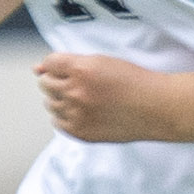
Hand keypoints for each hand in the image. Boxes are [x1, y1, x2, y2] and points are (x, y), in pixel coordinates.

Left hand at [36, 51, 174, 142]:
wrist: (156, 108)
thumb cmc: (134, 82)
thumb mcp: (102, 62)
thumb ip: (68, 63)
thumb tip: (36, 69)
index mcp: (81, 68)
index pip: (49, 63)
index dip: (57, 66)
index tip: (67, 70)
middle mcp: (75, 91)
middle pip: (45, 83)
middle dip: (56, 81)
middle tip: (78, 84)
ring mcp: (76, 114)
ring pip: (49, 103)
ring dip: (60, 99)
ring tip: (84, 99)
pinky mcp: (80, 132)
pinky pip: (57, 122)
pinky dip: (65, 117)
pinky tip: (82, 112)